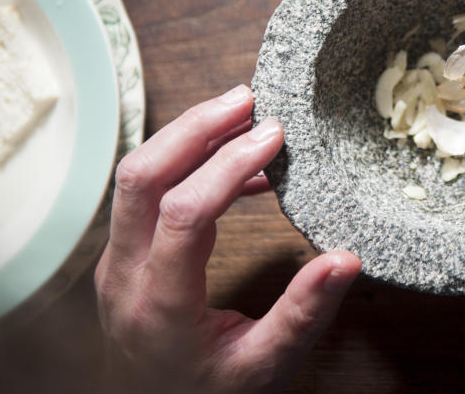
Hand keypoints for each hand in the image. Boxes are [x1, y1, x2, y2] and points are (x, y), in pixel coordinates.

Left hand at [94, 85, 360, 392]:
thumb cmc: (206, 393)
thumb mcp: (263, 368)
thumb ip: (303, 315)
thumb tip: (345, 260)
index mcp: (159, 304)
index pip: (183, 213)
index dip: (228, 165)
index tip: (273, 136)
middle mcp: (125, 273)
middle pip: (141, 177)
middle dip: (195, 128)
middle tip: (247, 99)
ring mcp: (119, 260)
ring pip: (137, 176)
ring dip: (187, 136)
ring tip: (243, 113)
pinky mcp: (127, 252)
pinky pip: (150, 192)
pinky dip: (191, 164)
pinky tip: (244, 166)